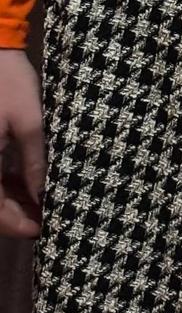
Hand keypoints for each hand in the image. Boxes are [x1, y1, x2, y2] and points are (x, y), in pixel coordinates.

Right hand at [0, 48, 45, 237]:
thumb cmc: (8, 83)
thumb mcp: (30, 124)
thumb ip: (36, 163)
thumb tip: (43, 196)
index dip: (17, 224)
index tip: (42, 230)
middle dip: (14, 214)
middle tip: (45, 216)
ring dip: (9, 198)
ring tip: (41, 200)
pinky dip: (3, 180)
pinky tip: (26, 181)